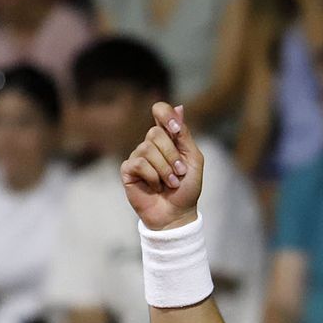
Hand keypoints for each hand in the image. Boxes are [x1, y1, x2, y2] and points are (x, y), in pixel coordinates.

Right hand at [120, 102, 203, 231]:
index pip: (160, 111)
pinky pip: (139, 163)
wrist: (177, 214)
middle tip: (179, 173)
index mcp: (168, 137)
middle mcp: (151, 144)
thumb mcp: (193, 160)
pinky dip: (152, 177)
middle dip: (171, 155)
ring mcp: (138, 156)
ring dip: (164, 169)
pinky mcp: (128, 170)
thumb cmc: (187, 188)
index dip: (165, 114)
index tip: (175, 129)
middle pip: (155, 133)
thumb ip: (184, 135)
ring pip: (147, 149)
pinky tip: (155, 187)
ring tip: (170, 184)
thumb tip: (179, 107)